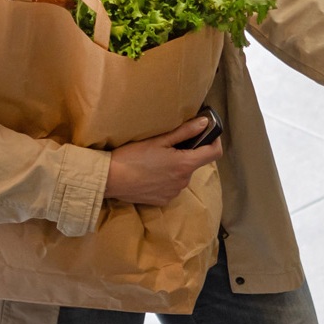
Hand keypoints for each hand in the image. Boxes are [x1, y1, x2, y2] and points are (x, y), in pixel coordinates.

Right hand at [105, 115, 224, 205]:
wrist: (109, 180)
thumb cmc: (132, 156)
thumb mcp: (159, 140)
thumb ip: (185, 132)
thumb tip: (205, 123)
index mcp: (185, 165)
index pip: (215, 153)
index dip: (214, 140)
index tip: (208, 133)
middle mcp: (184, 181)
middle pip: (194, 163)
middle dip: (187, 153)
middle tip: (168, 145)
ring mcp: (174, 193)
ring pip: (182, 175)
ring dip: (175, 167)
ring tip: (155, 160)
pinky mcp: (163, 200)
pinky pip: (171, 187)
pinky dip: (166, 179)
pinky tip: (150, 173)